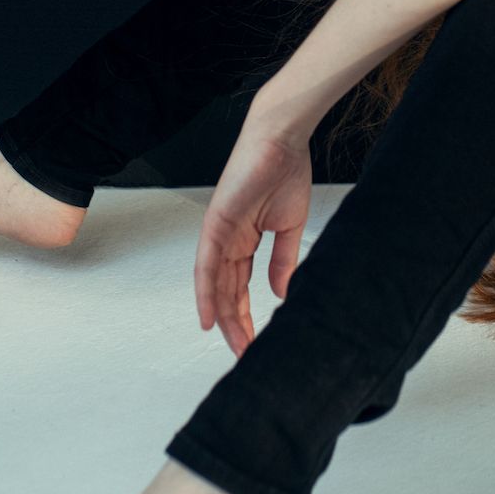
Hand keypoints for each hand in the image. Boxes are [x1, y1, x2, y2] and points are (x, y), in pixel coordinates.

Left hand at [193, 110, 312, 358]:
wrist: (283, 140)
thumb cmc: (287, 172)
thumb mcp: (289, 228)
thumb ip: (283, 261)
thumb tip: (281, 293)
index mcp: (244, 240)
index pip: (240, 286)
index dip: (245, 316)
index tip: (255, 342)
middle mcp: (227, 239)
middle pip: (226, 291)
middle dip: (235, 324)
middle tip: (245, 353)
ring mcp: (218, 232)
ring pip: (214, 285)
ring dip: (223, 317)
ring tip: (234, 346)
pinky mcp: (215, 223)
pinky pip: (206, 265)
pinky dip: (205, 293)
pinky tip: (209, 318)